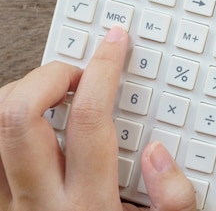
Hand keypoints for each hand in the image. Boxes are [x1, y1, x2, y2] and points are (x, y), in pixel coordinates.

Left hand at [0, 26, 195, 210]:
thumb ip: (174, 198)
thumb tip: (156, 150)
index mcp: (88, 205)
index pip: (89, 117)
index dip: (104, 69)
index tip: (114, 46)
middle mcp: (38, 203)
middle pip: (20, 115)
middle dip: (51, 75)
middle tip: (79, 73)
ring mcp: (8, 205)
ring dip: (20, 95)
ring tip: (53, 95)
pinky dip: (2, 125)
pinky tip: (31, 125)